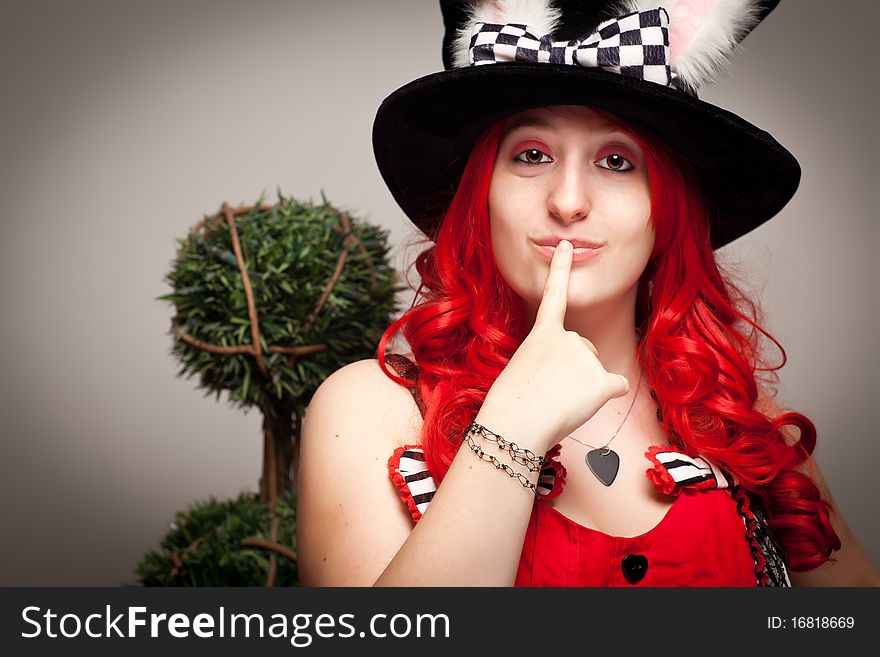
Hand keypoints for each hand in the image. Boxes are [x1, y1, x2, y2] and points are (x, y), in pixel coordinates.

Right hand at [478, 240, 630, 453]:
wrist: (515, 423)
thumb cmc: (512, 404)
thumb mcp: (524, 368)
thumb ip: (549, 359)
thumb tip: (580, 376)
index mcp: (543, 333)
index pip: (554, 295)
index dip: (560, 269)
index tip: (566, 245)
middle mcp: (569, 338)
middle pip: (583, 352)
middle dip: (572, 372)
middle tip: (547, 391)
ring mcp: (587, 358)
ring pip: (595, 372)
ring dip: (582, 389)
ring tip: (557, 401)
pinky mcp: (601, 380)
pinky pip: (616, 385)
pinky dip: (605, 396)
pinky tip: (584, 405)